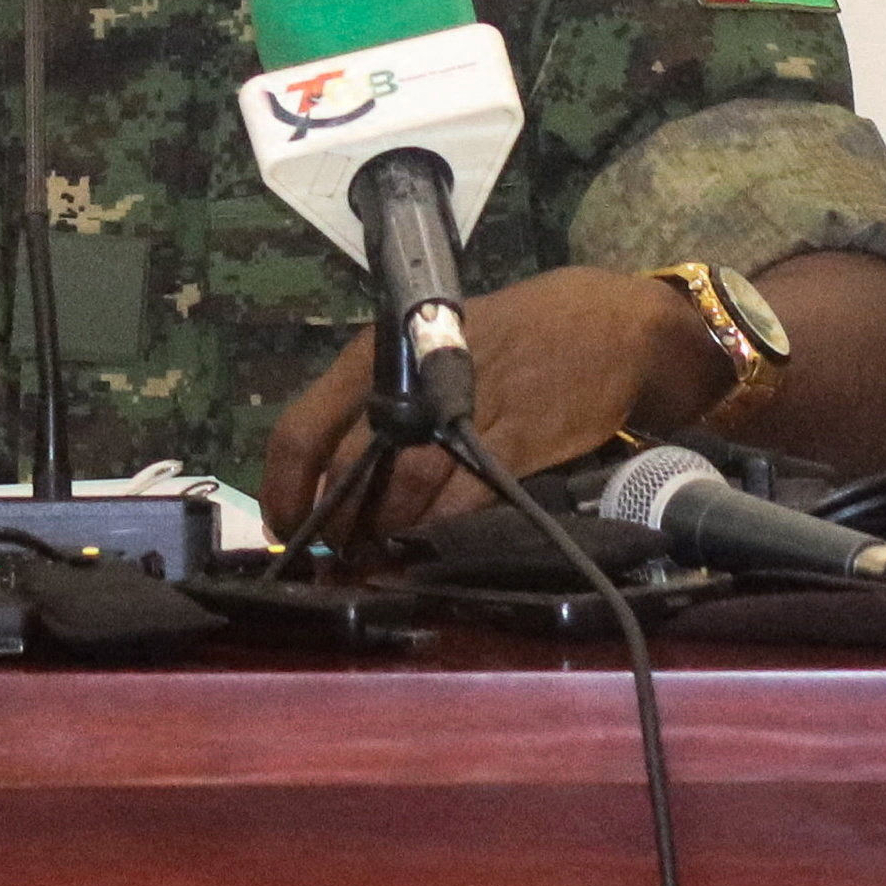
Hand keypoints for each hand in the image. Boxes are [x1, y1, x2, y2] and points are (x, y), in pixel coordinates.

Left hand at [261, 265, 700, 547]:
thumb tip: (328, 482)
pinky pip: (458, 507)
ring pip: (399, 494)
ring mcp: (461, 416)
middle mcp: (409, 385)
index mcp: (376, 355)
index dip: (283, 492)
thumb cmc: (506, 337)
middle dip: (336, 528)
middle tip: (339, 556)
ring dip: (381, 538)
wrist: (602, 326)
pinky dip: (434, 537)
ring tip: (378, 558)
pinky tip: (424, 553)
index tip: (284, 531)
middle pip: (345, 472)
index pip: (299, 430)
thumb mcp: (428, 351)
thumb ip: (381, 407)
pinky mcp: (510, 446)